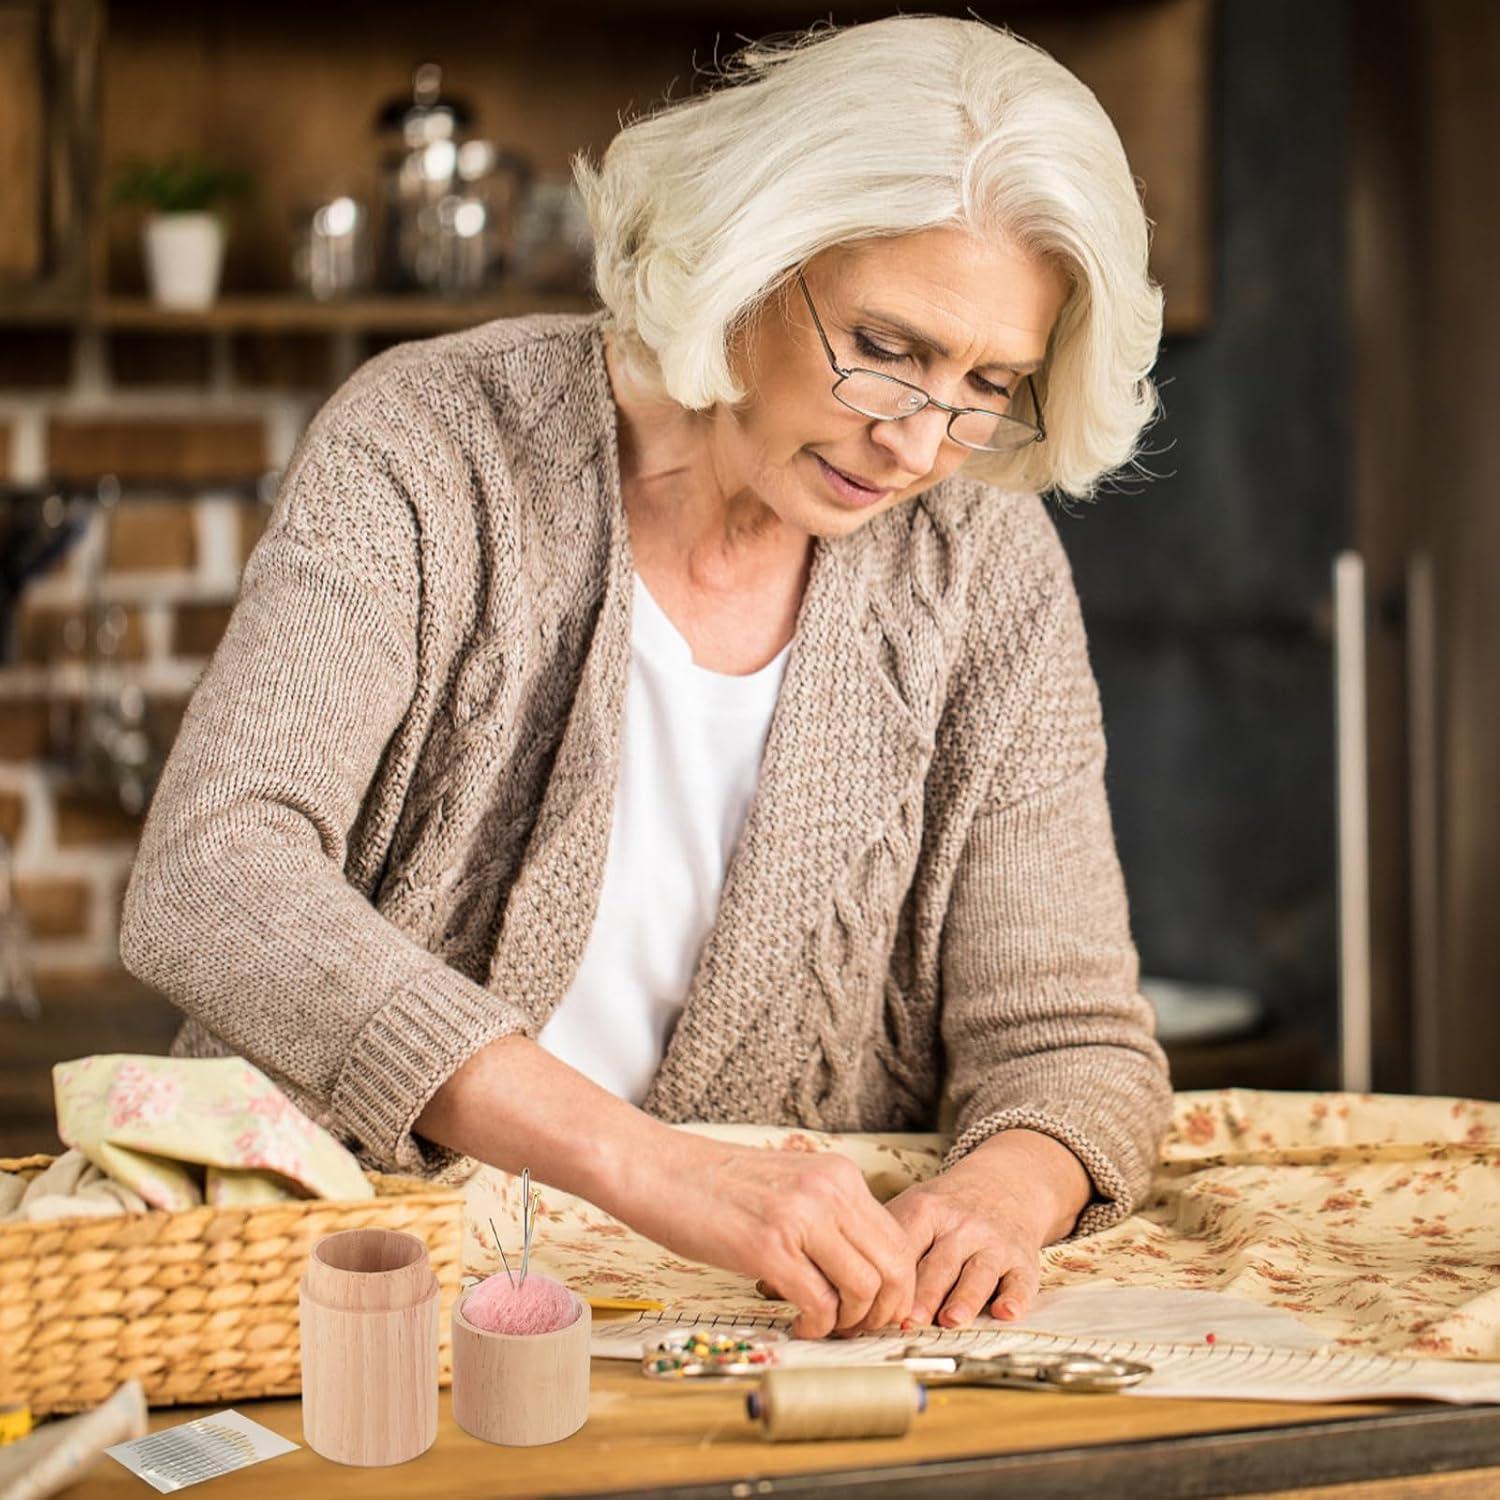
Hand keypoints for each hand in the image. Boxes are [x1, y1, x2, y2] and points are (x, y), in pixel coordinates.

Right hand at [622, 1133, 915, 1338]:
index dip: (896, 1285)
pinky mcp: (768, 1247)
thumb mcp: (790, 1185)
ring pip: (864, 1288)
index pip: (897, 1239)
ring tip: (824, 1327)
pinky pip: (819, 1304)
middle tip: (858, 1328)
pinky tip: (799, 1326)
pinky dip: (817, 1327)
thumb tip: (858, 1272)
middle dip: (884, 1310)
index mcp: (838, 1175)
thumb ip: (827, 1216)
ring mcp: (801, 1217)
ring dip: (850, 1322)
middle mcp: (829, 1191)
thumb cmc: (714, 1185)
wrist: (658, 1168)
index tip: (878, 1309)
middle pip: (894, 1266)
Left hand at [880, 1129, 1090, 1330]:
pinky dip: (1015, 1298)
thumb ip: (886, 1241)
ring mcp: (994, 1243)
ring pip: (979, 1272)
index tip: (874, 1302)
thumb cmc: (947, 1207)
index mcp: (926, 1211)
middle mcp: (962, 1226)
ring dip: (965, 1298)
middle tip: (908, 1321)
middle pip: (941, 1263)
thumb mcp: (914, 1206)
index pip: (905, 1244)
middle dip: (925, 1294)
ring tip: (950, 1320)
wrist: (1003, 1183)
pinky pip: (1021, 1281)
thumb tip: (847, 1289)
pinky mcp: (1022, 1259)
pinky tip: (1005, 1312)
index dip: (889, 1274)